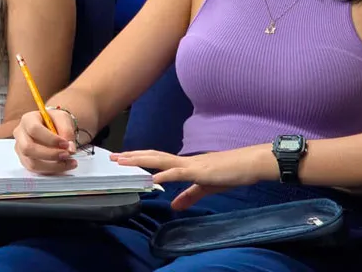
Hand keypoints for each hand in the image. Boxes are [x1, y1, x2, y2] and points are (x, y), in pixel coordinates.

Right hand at [13, 109, 77, 174]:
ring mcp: (20, 149)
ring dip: (52, 166)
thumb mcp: (63, 118)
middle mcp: (20, 134)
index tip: (66, 144)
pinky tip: (63, 166)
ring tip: (68, 162)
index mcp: (28, 120)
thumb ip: (67, 131)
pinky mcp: (24, 160)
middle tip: (67, 154)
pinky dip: (51, 170)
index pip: (34, 130)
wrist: (52, 126)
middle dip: (50, 154)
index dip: (50, 139)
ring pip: (31, 163)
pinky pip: (35, 170)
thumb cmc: (55, 121)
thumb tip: (70, 149)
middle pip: (28, 148)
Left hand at [111, 145, 273, 210]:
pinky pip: (179, 172)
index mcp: (184, 165)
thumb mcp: (206, 187)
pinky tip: (153, 176)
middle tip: (113, 157)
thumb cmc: (229, 173)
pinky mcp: (200, 171)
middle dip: (132, 157)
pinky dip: (165, 173)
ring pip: (160, 160)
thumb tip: (174, 206)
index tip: (122, 159)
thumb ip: (189, 196)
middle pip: (153, 156)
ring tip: (124, 161)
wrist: (249, 165)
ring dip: (141, 160)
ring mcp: (191, 164)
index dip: (139, 159)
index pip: (156, 159)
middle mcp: (183, 161)